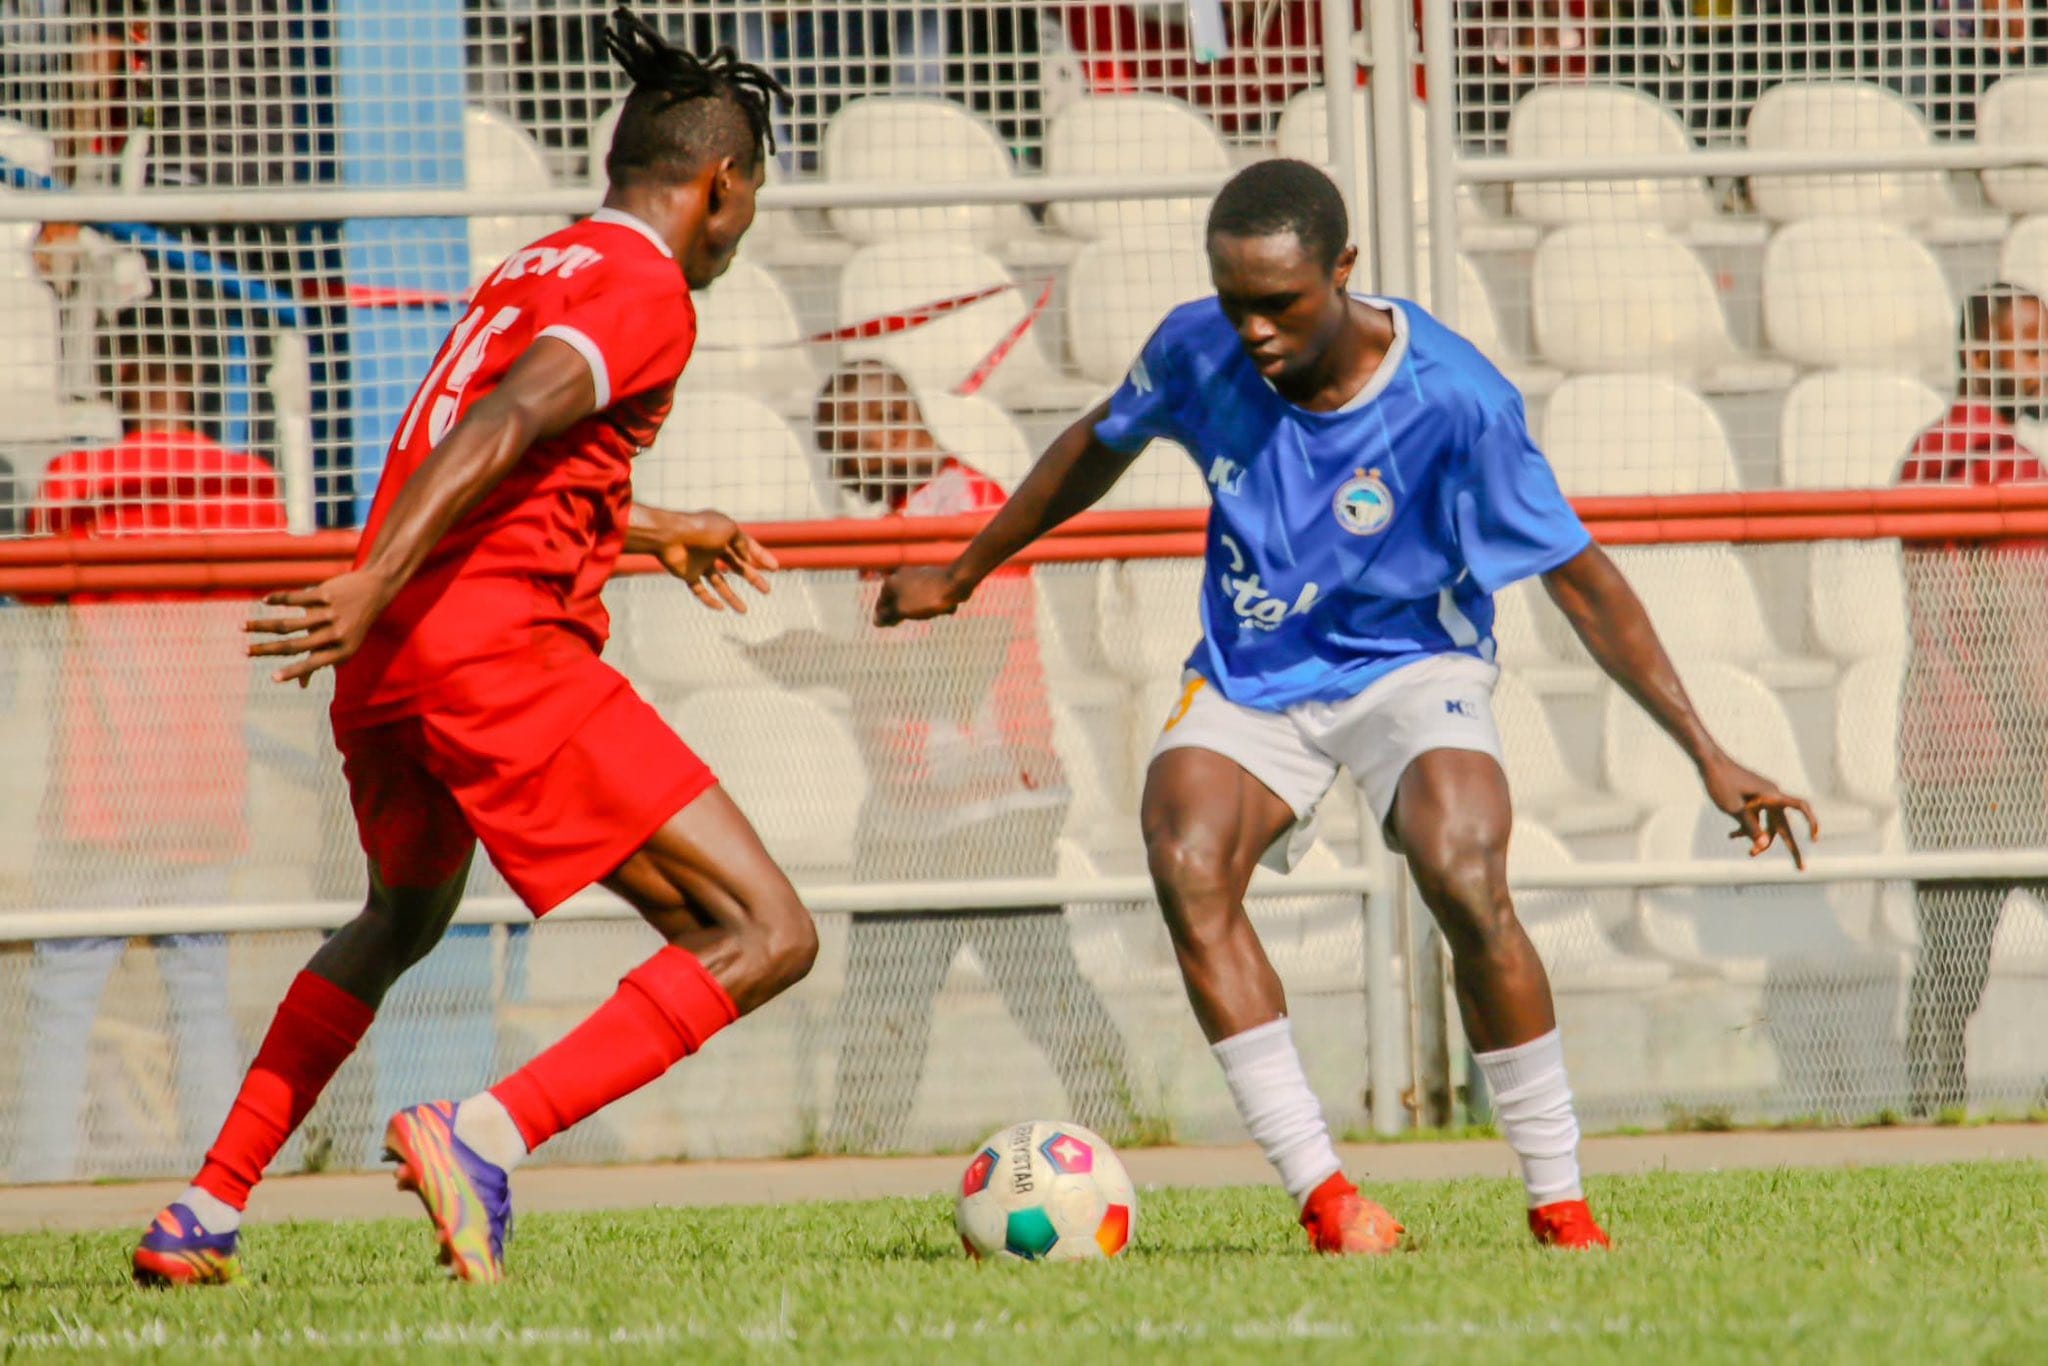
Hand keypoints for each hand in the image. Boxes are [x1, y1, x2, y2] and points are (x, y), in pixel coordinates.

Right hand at [244, 569, 392, 686]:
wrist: (375, 590)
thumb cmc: (355, 625)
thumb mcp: (345, 646)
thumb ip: (322, 662)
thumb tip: (301, 686)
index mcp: (342, 651)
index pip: (312, 663)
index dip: (293, 672)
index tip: (272, 679)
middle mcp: (336, 634)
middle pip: (294, 644)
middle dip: (265, 649)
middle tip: (243, 652)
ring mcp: (330, 613)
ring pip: (289, 623)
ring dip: (261, 625)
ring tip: (242, 627)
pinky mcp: (325, 594)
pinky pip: (296, 598)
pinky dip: (278, 600)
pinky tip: (264, 602)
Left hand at [657, 511, 776, 611]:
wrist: (669, 536)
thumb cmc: (700, 529)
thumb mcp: (729, 530)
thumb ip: (742, 543)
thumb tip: (746, 559)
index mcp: (724, 534)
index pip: (747, 546)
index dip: (762, 556)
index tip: (774, 568)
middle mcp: (713, 548)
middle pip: (737, 566)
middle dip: (752, 578)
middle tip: (767, 590)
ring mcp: (700, 562)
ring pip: (720, 583)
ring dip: (732, 597)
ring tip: (744, 611)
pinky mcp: (688, 574)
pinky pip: (700, 590)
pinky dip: (709, 600)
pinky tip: (720, 608)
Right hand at [874, 566, 964, 626]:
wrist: (955, 583)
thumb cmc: (926, 598)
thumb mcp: (902, 610)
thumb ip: (888, 616)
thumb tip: (876, 621)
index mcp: (891, 582)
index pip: (880, 604)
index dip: (884, 618)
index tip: (893, 624)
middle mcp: (901, 576)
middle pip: (897, 602)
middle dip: (907, 613)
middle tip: (918, 616)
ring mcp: (917, 576)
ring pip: (914, 601)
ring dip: (922, 610)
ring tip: (932, 611)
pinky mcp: (932, 579)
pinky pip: (929, 597)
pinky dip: (934, 604)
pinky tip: (943, 607)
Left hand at [1699, 754, 1818, 869]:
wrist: (1708, 762)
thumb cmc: (1721, 782)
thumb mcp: (1734, 809)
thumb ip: (1750, 827)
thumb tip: (1763, 845)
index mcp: (1772, 795)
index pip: (1801, 807)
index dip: (1811, 822)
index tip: (1814, 839)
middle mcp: (1771, 796)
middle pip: (1783, 825)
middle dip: (1790, 846)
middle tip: (1800, 868)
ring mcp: (1762, 797)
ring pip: (1767, 823)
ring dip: (1759, 838)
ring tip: (1750, 854)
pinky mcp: (1752, 798)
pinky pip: (1756, 816)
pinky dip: (1747, 826)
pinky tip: (1732, 836)